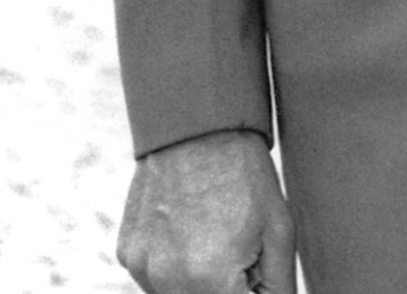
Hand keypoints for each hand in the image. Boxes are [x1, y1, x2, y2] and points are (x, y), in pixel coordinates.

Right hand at [116, 128, 293, 293]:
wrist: (197, 128)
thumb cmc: (245, 176)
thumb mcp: (279, 231)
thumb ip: (277, 286)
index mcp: (209, 279)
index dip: (252, 291)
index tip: (254, 270)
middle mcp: (167, 281)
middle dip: (227, 287)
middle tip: (241, 250)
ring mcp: (141, 268)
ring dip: (200, 283)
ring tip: (216, 237)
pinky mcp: (127, 254)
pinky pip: (155, 278)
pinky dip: (175, 267)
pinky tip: (191, 232)